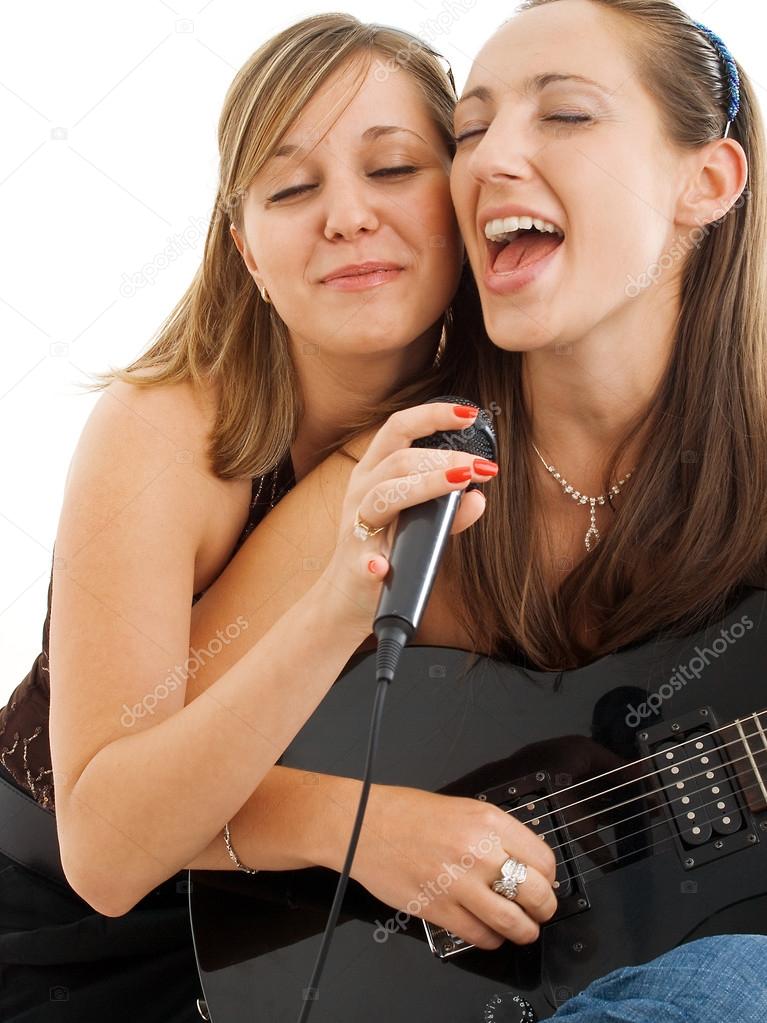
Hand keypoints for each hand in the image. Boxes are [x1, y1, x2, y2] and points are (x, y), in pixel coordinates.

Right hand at [317, 402, 496, 638]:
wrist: (346, 599)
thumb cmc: (386, 553)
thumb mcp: (418, 525)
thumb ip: (447, 513)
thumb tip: (479, 499)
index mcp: (374, 474)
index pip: (398, 429)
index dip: (432, 416)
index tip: (469, 415)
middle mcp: (361, 492)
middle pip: (399, 460)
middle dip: (446, 458)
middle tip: (483, 466)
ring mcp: (356, 527)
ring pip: (385, 495)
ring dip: (426, 486)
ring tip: (462, 485)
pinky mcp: (354, 565)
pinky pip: (362, 560)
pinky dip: (373, 562)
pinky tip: (383, 566)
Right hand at [345, 784, 557, 948]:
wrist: (362, 825)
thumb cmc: (408, 814)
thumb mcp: (463, 809)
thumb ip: (496, 834)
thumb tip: (527, 864)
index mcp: (488, 821)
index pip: (544, 859)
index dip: (549, 877)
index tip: (544, 882)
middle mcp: (477, 851)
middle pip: (537, 893)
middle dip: (544, 909)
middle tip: (539, 910)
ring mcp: (457, 882)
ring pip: (513, 922)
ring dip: (524, 931)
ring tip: (521, 929)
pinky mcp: (437, 908)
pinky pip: (480, 936)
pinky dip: (491, 939)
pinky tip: (488, 931)